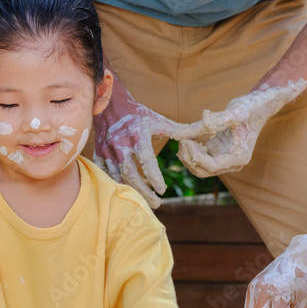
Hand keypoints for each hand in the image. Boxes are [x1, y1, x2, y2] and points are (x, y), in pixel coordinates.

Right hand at [93, 86, 208, 206]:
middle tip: (157, 203)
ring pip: (117, 176)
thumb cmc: (140, 116)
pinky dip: (117, 185)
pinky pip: (106, 174)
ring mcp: (107, 149)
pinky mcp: (99, 154)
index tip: (162, 190)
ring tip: (146, 202)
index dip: (153, 175)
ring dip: (131, 191)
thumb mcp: (160, 121)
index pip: (146, 158)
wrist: (110, 104)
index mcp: (138, 134)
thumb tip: (207, 131)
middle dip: (143, 191)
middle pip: (131, 173)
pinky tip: (128, 193)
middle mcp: (120, 143)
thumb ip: (183, 130)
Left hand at [177, 80, 306, 177]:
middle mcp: (232, 162)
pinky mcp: (218, 152)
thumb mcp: (234, 112)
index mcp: (238, 157)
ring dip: (188, 155)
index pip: (212, 166)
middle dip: (189, 157)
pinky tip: (188, 138)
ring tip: (183, 137)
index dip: (195, 156)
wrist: (258, 107)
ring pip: (200, 167)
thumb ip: (214, 122)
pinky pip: (201, 159)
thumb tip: (192, 128)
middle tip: (181, 138)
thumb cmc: (249, 108)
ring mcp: (224, 159)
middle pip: (203, 171)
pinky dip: (191, 151)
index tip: (185, 140)